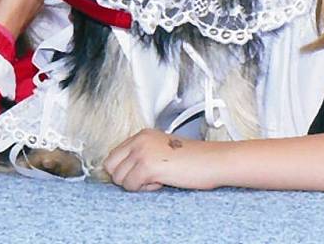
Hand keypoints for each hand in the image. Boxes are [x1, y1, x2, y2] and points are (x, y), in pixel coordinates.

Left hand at [103, 128, 222, 190]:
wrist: (212, 161)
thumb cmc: (193, 159)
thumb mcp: (162, 150)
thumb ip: (142, 154)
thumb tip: (123, 171)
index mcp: (141, 135)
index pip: (113, 155)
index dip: (124, 170)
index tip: (140, 175)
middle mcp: (138, 140)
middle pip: (110, 165)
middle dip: (125, 177)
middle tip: (147, 179)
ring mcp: (141, 151)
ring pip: (119, 178)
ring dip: (136, 184)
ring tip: (158, 179)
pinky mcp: (147, 165)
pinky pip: (131, 185)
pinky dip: (145, 189)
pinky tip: (162, 181)